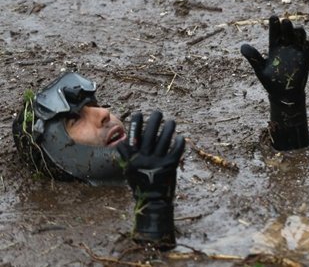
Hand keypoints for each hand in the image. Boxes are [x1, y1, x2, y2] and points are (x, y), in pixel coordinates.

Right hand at [117, 111, 184, 247]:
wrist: (152, 202)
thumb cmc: (140, 183)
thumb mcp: (128, 170)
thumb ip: (126, 156)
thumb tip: (121, 142)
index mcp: (133, 158)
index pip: (133, 136)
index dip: (136, 124)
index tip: (138, 113)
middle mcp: (144, 158)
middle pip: (149, 134)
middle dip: (154, 120)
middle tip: (158, 112)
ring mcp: (157, 161)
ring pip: (164, 139)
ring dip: (168, 128)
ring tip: (171, 121)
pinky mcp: (170, 165)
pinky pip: (176, 150)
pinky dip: (179, 142)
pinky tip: (180, 137)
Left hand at [241, 16, 308, 101]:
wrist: (283, 95)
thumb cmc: (270, 81)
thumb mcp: (260, 69)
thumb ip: (253, 57)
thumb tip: (242, 46)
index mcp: (275, 47)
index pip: (275, 33)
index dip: (274, 25)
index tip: (273, 17)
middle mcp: (287, 47)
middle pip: (288, 33)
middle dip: (287, 27)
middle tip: (285, 21)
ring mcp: (297, 53)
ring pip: (300, 38)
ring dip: (299, 33)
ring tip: (297, 30)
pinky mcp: (305, 61)